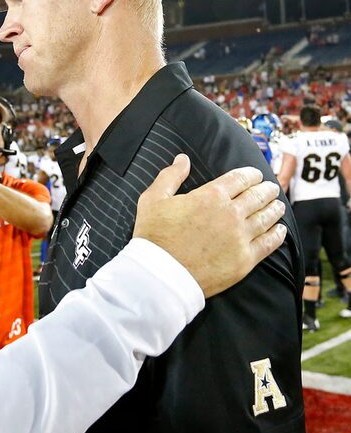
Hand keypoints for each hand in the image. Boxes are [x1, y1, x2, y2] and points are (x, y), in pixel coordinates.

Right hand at [134, 154, 286, 297]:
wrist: (161, 274)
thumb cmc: (154, 236)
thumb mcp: (152, 199)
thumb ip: (170, 176)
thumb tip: (183, 159)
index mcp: (210, 196)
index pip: (241, 178)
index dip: (251, 174)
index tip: (256, 175)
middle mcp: (231, 214)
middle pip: (258, 196)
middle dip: (266, 189)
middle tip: (270, 188)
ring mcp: (240, 237)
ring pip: (267, 217)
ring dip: (275, 208)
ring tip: (278, 205)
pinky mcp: (245, 259)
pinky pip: (269, 243)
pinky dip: (277, 234)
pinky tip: (280, 230)